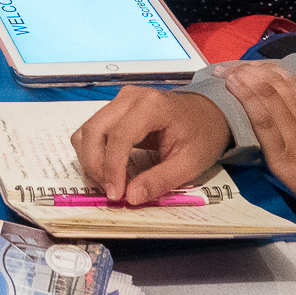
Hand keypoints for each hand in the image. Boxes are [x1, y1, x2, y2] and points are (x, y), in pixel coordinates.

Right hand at [71, 85, 231, 204]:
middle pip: (95, 130)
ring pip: (87, 130)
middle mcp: (129, 98)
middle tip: (111, 192)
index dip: (112, 167)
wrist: (208, 112)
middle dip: (96, 166)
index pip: (120, 135)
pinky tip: (106, 170)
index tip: (116, 194)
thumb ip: (160, 180)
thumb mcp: (190, 163)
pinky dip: (92, 152)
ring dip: (91, 160)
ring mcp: (119, 100)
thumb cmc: (203, 134)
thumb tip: (132, 197)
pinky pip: (92, 130)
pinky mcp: (114, 108)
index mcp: (152, 106)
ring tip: (108, 183)